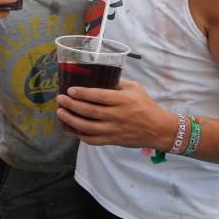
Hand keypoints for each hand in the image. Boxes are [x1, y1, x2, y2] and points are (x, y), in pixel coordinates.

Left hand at [56, 79, 175, 150]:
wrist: (159, 129)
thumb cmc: (146, 105)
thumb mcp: (135, 88)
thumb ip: (117, 84)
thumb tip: (97, 78)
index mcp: (123, 100)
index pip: (99, 96)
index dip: (83, 93)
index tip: (70, 90)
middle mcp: (118, 116)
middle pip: (90, 111)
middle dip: (71, 105)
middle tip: (60, 99)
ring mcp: (114, 130)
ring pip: (88, 127)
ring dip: (71, 120)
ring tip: (60, 113)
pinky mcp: (113, 141)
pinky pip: (93, 140)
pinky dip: (80, 135)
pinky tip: (71, 128)